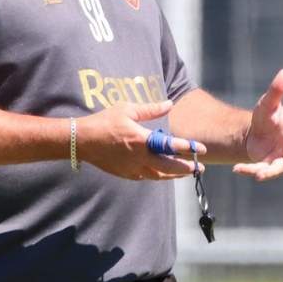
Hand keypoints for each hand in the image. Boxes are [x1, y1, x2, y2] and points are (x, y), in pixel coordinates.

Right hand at [76, 99, 206, 180]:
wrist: (81, 141)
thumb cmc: (104, 122)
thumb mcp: (127, 109)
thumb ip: (151, 109)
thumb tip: (169, 103)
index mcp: (141, 140)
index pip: (170, 145)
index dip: (188, 147)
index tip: (201, 148)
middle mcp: (138, 158)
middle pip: (168, 167)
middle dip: (186, 168)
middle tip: (200, 167)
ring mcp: (132, 169)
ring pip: (159, 176)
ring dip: (174, 175)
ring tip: (187, 173)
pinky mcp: (125, 174)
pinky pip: (146, 177)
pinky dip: (158, 175)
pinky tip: (164, 173)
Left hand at [235, 68, 282, 180]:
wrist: (255, 134)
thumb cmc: (267, 117)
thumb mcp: (267, 104)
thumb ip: (276, 90)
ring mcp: (280, 157)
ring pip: (279, 168)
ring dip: (269, 172)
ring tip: (258, 175)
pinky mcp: (268, 166)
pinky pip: (261, 170)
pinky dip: (249, 170)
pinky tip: (237, 169)